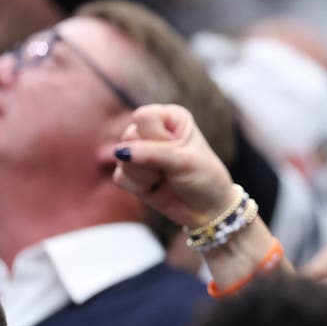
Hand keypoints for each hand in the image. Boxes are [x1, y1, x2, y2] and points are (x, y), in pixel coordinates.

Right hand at [109, 104, 236, 229]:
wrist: (206, 208)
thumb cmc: (203, 178)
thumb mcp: (184, 162)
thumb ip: (152, 153)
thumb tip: (120, 152)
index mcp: (170, 118)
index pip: (144, 116)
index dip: (157, 136)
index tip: (178, 149)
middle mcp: (152, 130)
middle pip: (129, 136)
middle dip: (150, 158)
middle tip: (173, 167)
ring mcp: (139, 151)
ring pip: (122, 158)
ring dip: (146, 175)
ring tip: (166, 177)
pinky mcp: (130, 172)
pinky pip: (120, 177)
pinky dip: (139, 186)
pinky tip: (156, 186)